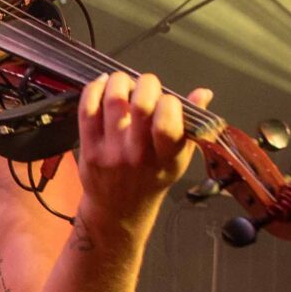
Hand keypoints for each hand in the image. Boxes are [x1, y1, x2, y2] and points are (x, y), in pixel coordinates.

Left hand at [75, 72, 206, 224]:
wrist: (119, 210)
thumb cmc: (151, 180)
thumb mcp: (178, 158)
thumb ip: (191, 126)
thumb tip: (203, 93)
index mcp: (165, 157)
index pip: (167, 122)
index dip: (169, 102)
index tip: (167, 101)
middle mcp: (138, 155)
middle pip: (141, 105)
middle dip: (146, 84)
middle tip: (146, 87)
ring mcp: (111, 152)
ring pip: (113, 100)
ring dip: (120, 81)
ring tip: (124, 84)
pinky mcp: (89, 149)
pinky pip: (87, 109)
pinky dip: (94, 89)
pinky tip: (103, 85)